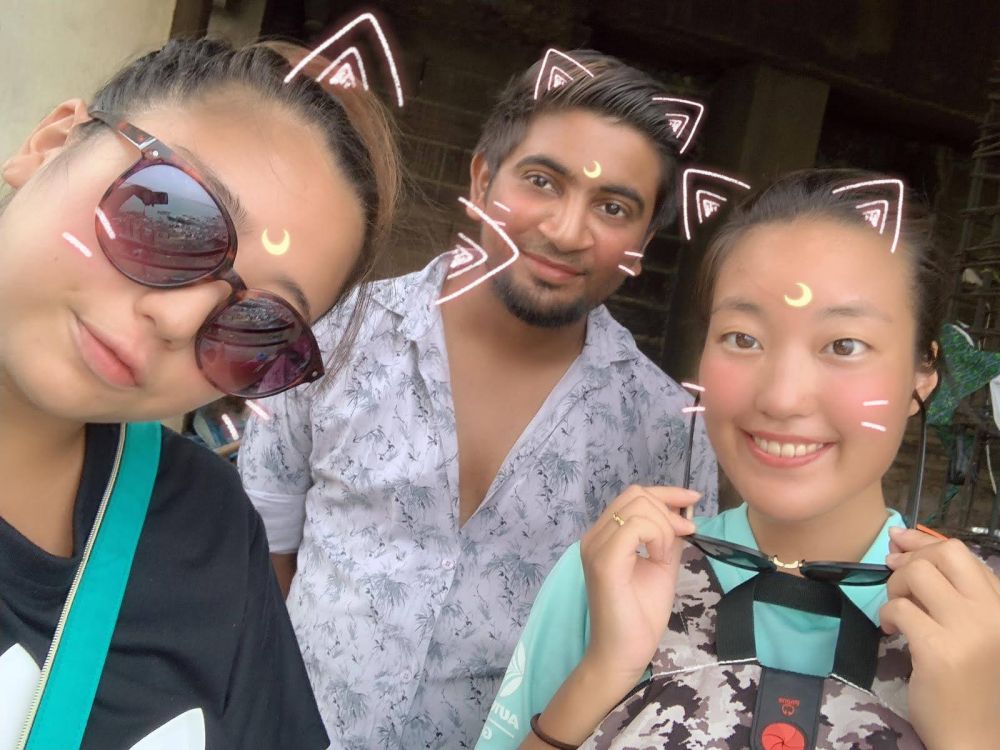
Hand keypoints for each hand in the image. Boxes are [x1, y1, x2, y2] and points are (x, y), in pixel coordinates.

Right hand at [579, 485, 699, 689]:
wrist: (623, 653)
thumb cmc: (640, 615)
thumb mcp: (662, 566)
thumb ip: (667, 538)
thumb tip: (682, 514)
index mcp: (605, 536)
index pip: (633, 495)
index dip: (666, 492)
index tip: (693, 499)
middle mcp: (595, 536)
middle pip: (636, 495)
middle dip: (668, 510)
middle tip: (683, 537)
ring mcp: (596, 547)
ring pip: (637, 507)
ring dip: (663, 526)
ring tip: (666, 555)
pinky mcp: (604, 562)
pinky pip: (634, 527)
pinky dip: (656, 536)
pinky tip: (660, 557)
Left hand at [880, 529, 999, 748]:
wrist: (977, 739)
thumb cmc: (975, 686)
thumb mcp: (976, 632)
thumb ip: (952, 593)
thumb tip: (902, 544)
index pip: (964, 554)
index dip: (925, 542)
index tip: (900, 543)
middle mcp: (994, 614)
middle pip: (945, 553)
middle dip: (911, 559)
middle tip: (896, 578)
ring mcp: (969, 631)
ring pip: (917, 574)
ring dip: (895, 586)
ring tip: (898, 610)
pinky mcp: (939, 650)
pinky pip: (899, 608)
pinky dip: (887, 614)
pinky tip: (892, 631)